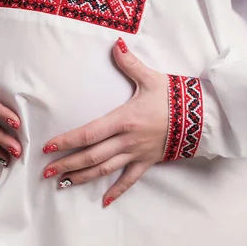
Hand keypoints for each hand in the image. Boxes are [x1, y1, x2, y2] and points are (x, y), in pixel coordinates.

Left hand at [42, 38, 168, 206]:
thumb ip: (130, 63)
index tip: (48, 147)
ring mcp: (136, 153)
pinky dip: (116, 191)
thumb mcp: (150, 78)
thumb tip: (116, 44)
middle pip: (91, 156)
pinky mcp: (147, 161)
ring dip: (82, 177)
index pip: (88, 133)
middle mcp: (126, 140)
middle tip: (45, 172)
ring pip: (105, 170)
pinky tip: (104, 202)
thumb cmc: (173, 97)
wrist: (201, 117)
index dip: (67, 141)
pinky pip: (129, 180)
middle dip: (67, 164)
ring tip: (63, 184)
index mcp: (123, 120)